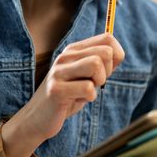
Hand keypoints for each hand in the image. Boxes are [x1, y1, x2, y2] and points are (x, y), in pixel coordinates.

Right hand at [2, 33, 124, 156]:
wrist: (38, 118)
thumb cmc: (67, 96)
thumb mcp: (85, 76)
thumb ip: (102, 65)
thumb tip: (119, 53)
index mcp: (74, 50)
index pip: (107, 38)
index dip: (116, 55)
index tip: (107, 71)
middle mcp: (66, 56)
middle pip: (105, 52)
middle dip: (108, 72)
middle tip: (94, 83)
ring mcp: (59, 72)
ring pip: (96, 65)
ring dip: (98, 83)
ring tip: (86, 91)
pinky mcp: (56, 89)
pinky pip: (88, 89)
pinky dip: (88, 98)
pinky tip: (76, 100)